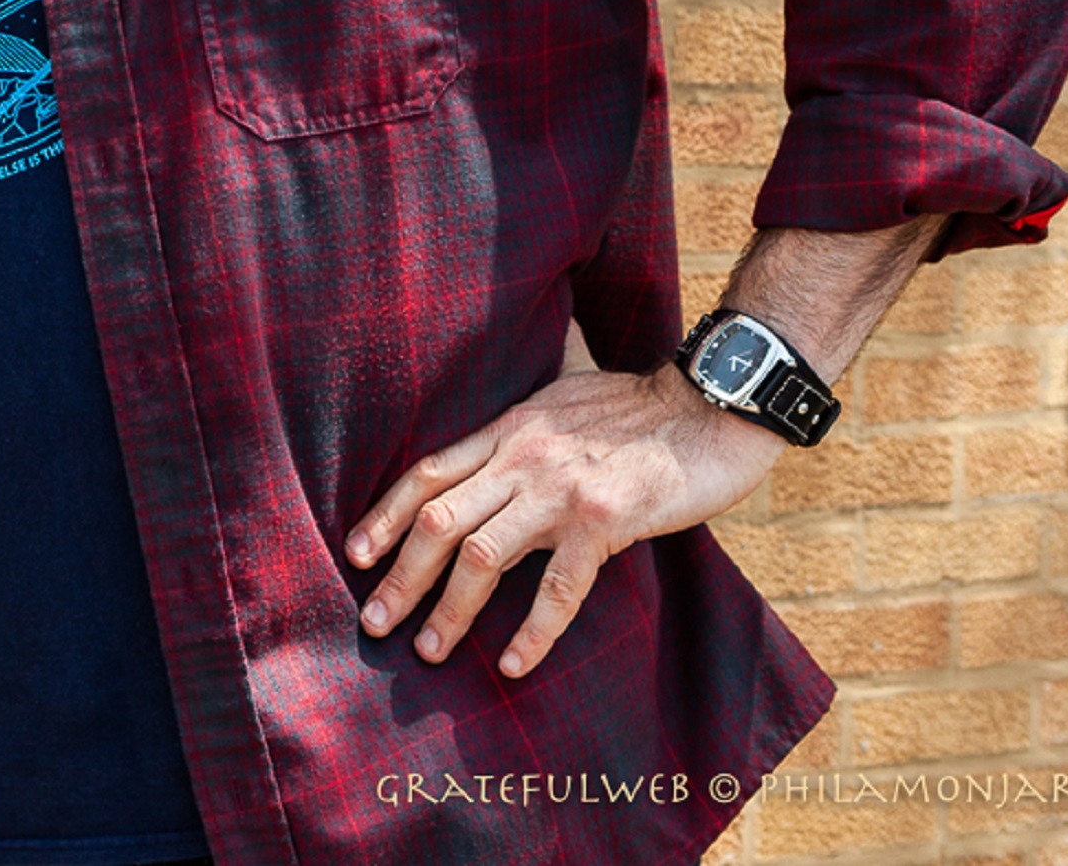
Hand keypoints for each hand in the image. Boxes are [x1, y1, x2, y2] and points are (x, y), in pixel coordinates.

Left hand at [344, 329, 780, 679]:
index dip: (385, 514)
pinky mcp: (605, 520)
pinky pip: (558, 587)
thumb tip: (488, 466)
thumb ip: (521, 435)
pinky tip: (512, 664)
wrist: (711, 404)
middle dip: (400, 575)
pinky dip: (532, 631)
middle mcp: (523, 456)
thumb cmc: (641, 408)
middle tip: (372, 622)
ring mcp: (560, 489)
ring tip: (427, 651)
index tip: (355, 554)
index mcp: (509, 428)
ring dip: (449, 609)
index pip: (428, 472)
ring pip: (482, 555)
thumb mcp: (562, 404)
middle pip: (438, 519)